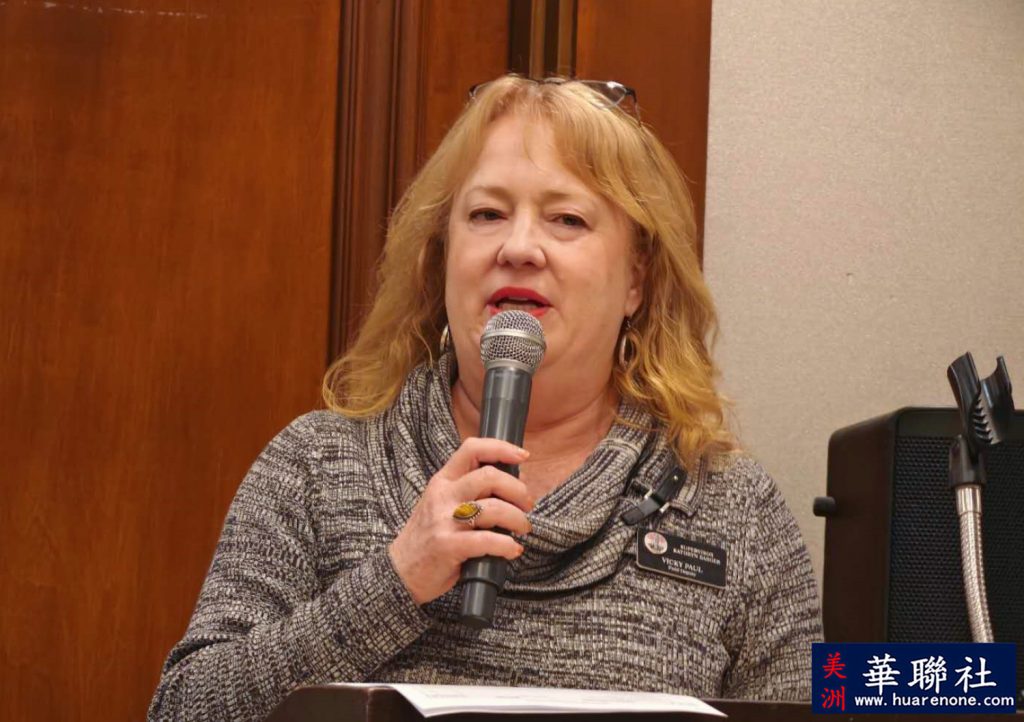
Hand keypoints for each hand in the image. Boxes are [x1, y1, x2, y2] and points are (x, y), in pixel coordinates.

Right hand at [388, 437, 534, 604]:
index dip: (501, 448)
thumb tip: (514, 480)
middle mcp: (442, 496)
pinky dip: (507, 545)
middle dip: (517, 489)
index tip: (523, 455)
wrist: (400, 572)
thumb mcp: (442, 504)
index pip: (472, 449)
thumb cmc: (428, 537)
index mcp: (442, 481)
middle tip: (526, 504)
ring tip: (522, 528)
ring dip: (517, 518)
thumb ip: (471, 491)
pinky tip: (512, 550)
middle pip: (489, 476)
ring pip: (493, 508)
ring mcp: (444, 521)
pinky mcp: (448, 546)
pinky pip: (487, 540)